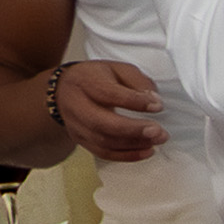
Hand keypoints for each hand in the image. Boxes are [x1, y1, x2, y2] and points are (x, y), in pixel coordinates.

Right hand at [51, 58, 166, 162]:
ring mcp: (76, 125)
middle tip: (159, 132)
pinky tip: (147, 151)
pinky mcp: (80, 139)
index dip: (135, 102)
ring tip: (158, 139)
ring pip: (104, 141)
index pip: (109, 94)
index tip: (158, 106)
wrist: (65, 90)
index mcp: (85, 82)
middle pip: (102, 123)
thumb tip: (154, 101)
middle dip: (133, 130)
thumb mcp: (118, 68)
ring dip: (134, 144)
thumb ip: (137, 81)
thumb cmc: (97, 78)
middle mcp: (76, 105)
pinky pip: (103, 153)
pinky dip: (127, 155)